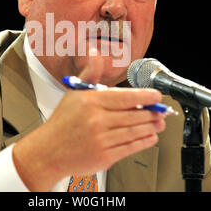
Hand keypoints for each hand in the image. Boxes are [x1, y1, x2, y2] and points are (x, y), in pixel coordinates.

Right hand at [12, 55, 165, 190]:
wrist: (48, 151)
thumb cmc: (63, 122)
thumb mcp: (74, 92)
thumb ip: (90, 73)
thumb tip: (95, 53)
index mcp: (91, 102)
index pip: (126, 97)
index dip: (146, 96)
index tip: (156, 95)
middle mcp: (97, 120)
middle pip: (134, 115)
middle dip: (152, 113)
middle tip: (162, 111)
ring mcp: (101, 140)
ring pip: (135, 131)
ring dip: (152, 127)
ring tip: (159, 123)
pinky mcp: (104, 157)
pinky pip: (130, 148)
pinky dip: (143, 142)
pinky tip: (150, 137)